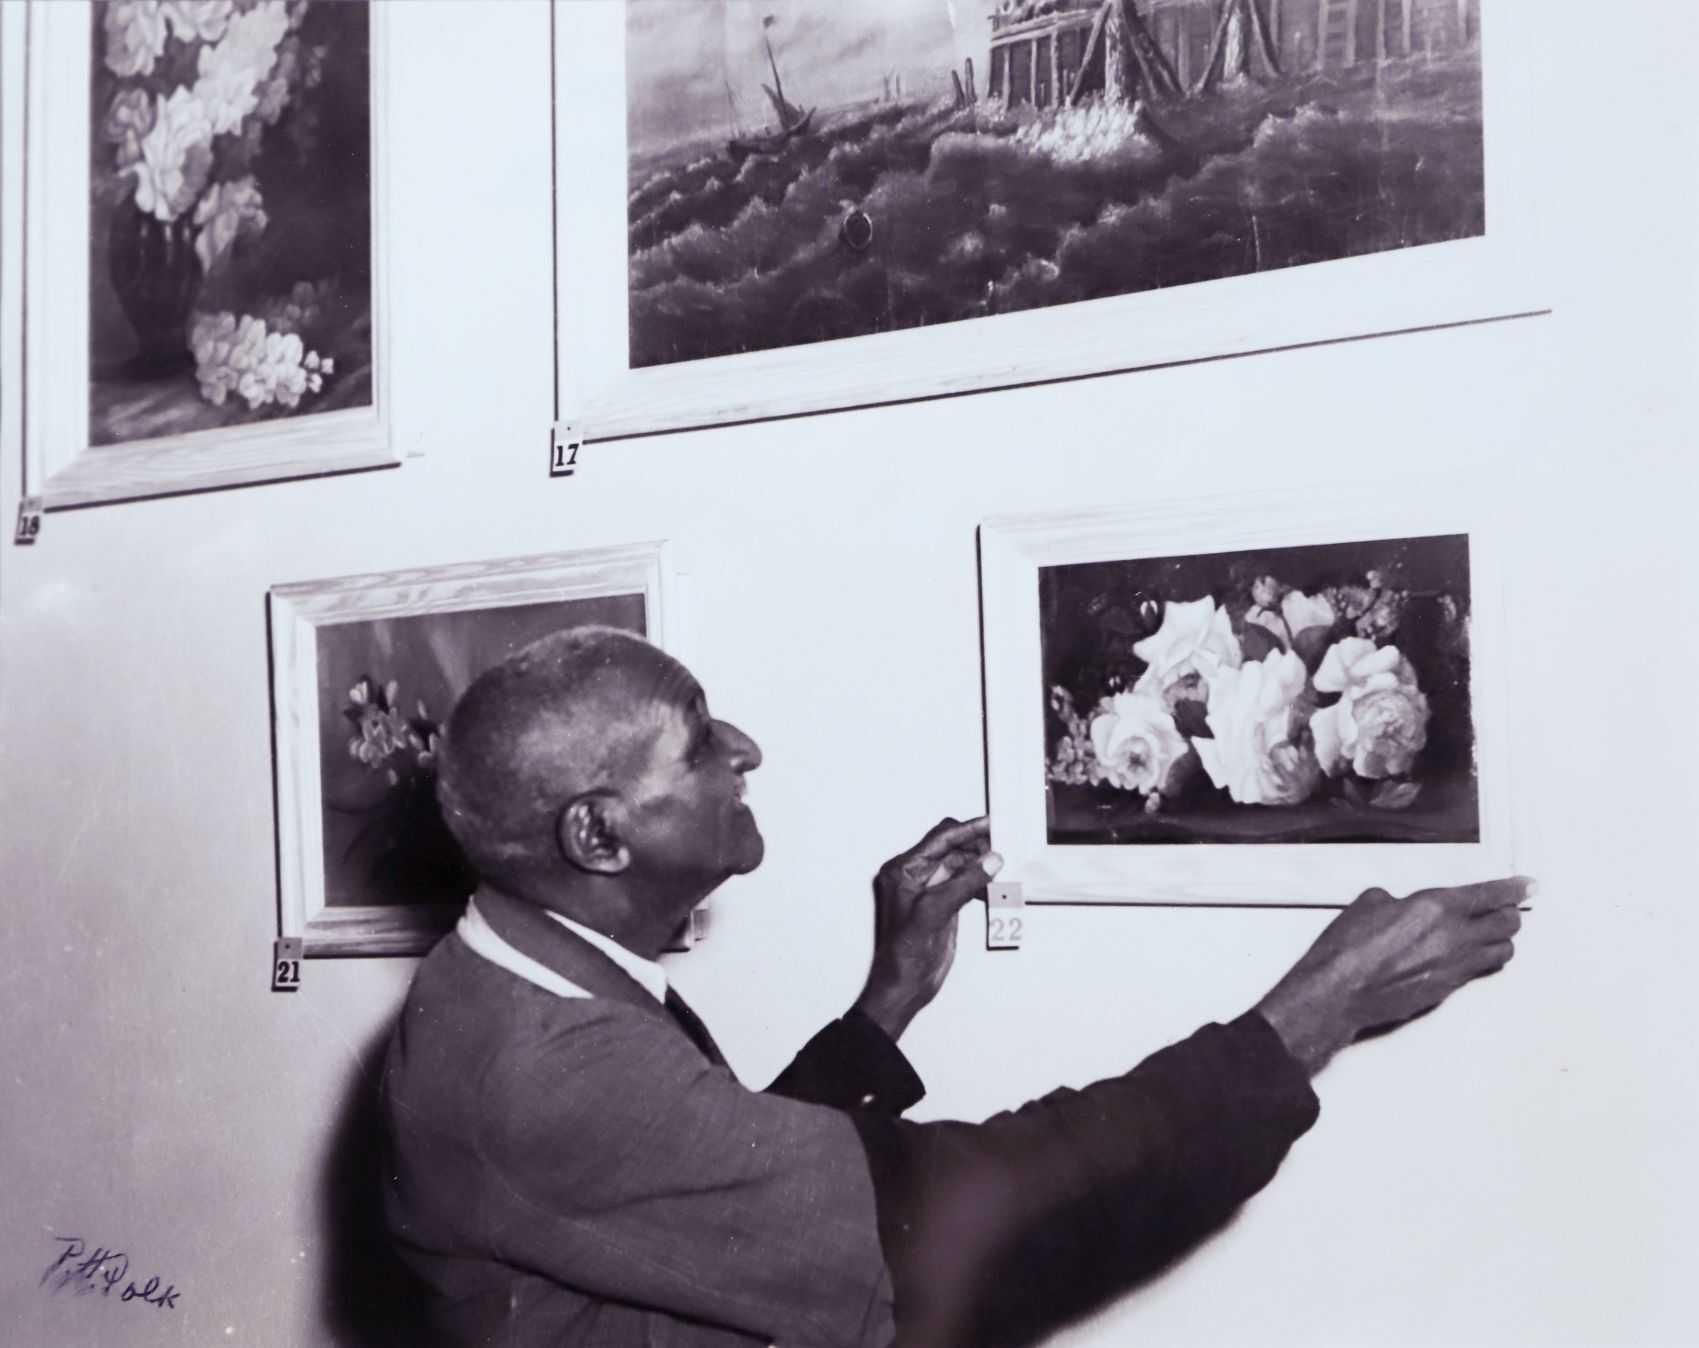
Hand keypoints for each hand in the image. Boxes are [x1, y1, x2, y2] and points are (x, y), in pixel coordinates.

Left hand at [853, 817, 1000, 1040]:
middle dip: (977, 847)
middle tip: (1005, 843)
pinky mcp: (942, 906)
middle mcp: (914, 876)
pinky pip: (964, 885)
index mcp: (902, 871)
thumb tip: (990, 860)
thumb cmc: (903, 955)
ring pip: (960, 867)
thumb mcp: (934, 912)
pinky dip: (980, 884)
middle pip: (951, 849)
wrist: (902, 987)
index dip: (967, 830)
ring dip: (981, 866)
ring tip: (1004, 864)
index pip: (939, 839)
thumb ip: (964, 883)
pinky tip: (996, 887)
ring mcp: (928, 891)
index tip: (991, 822)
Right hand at [1254, 877, 1530, 1075]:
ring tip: (1495, 933)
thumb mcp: (1369, 903)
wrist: (1339, 992)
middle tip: (1509, 906)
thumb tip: (1402, 906)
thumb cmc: (1348, 948)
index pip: (1491, 895)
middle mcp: (1454, 937)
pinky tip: (1472, 956)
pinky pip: (1479, 970)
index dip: (1515, 888)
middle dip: (1511, 912)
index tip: (1528, 884)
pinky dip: (1483, 960)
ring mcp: (1454, 966)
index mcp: (1437, 907)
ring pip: (1501, 951)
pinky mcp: (1447, 989)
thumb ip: (1398, 901)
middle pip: (1506, 924)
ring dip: (1502, 939)